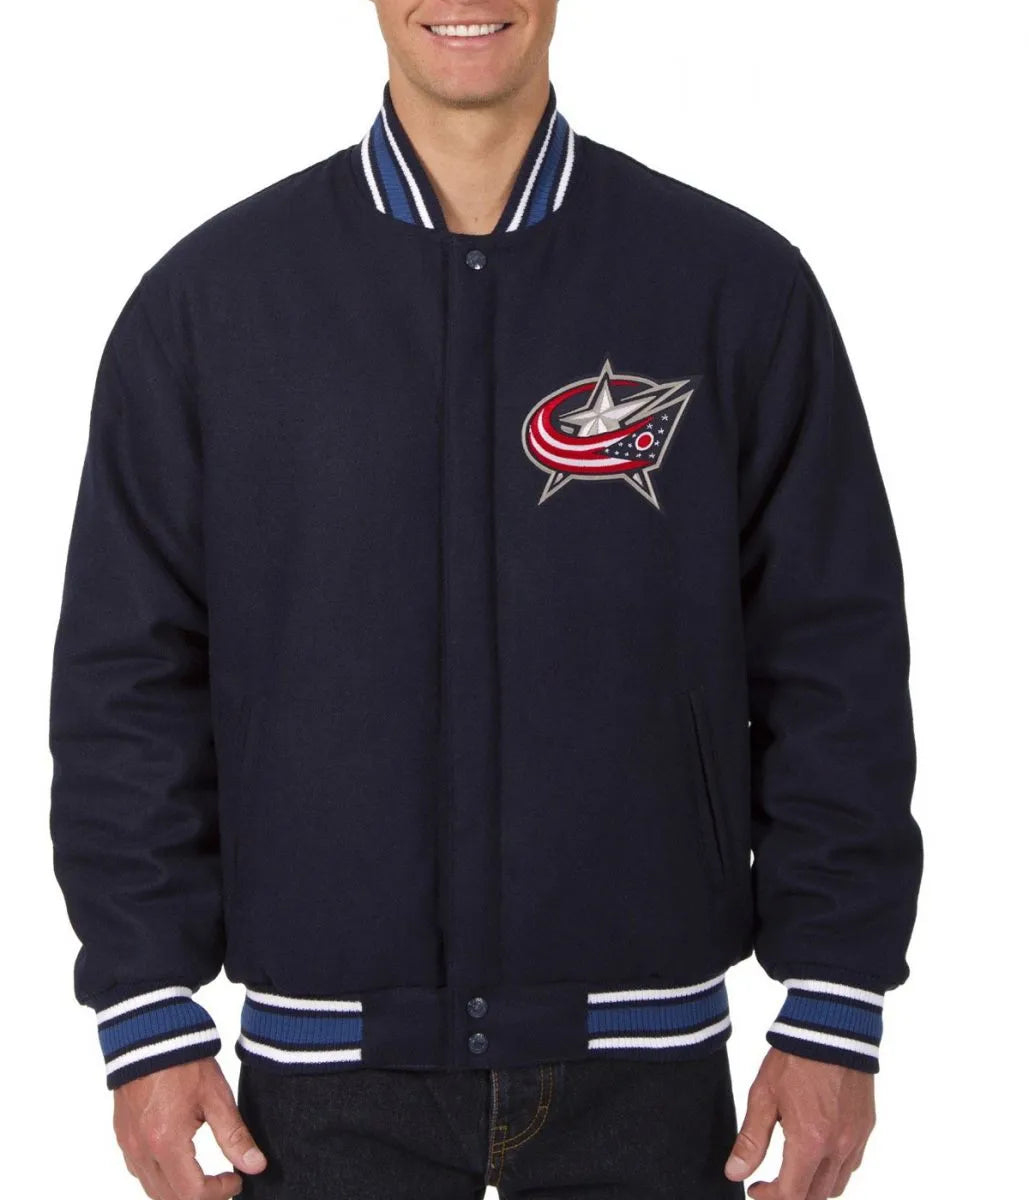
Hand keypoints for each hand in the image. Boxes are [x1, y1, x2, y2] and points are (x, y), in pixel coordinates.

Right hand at [114, 1057, 267, 1198]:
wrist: (149, 1034)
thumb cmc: (184, 1061)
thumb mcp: (216, 1097)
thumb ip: (235, 1136)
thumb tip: (255, 1166)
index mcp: (166, 1142)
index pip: (192, 1193)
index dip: (219, 1193)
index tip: (236, 1180)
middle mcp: (141, 1151)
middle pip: (170, 1199)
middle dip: (199, 1197)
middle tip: (224, 1182)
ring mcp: (128, 1145)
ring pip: (152, 1189)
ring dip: (179, 1191)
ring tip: (205, 1176)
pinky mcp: (122, 1136)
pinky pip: (139, 1172)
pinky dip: (161, 1178)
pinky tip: (180, 1162)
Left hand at [724, 1048, 874, 1199]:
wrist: (831, 1027)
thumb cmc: (795, 1058)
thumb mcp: (763, 1096)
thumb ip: (751, 1140)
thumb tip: (735, 1172)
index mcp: (811, 1142)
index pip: (791, 1195)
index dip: (769, 1198)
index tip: (754, 1190)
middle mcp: (839, 1147)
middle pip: (816, 1197)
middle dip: (791, 1196)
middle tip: (770, 1184)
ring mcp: (857, 1138)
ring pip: (837, 1185)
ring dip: (814, 1187)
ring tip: (792, 1171)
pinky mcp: (866, 1126)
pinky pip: (852, 1164)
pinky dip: (834, 1171)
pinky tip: (818, 1154)